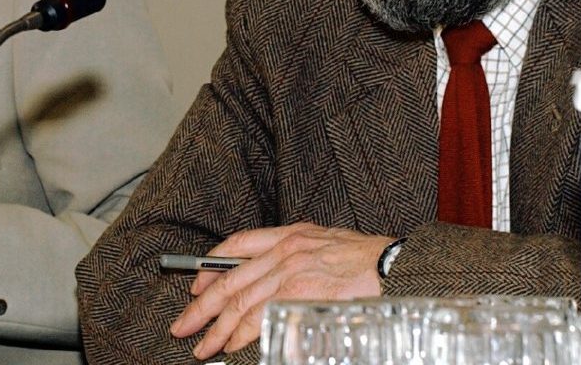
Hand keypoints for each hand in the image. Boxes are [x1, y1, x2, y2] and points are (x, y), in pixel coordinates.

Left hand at [168, 223, 392, 359]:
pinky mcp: (299, 295)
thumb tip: (272, 282)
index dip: (211, 265)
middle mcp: (285, 250)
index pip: (238, 244)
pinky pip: (260, 318)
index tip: (197, 284)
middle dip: (202, 305)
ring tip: (202, 345)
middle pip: (230, 279)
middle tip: (184, 325)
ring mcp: (291, 272)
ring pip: (240, 302)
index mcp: (291, 234)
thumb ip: (296, 257)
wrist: (396, 266)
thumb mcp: (327, 243)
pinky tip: (230, 345)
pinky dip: (241, 335)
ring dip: (216, 328)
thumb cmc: (370, 259)